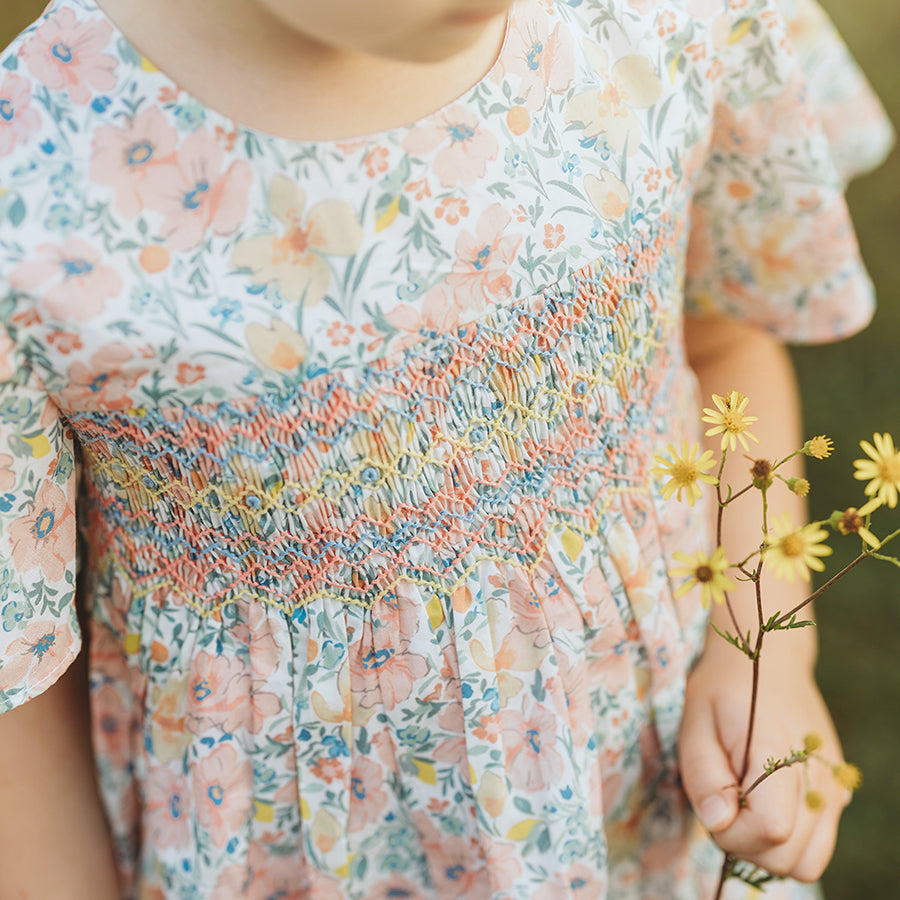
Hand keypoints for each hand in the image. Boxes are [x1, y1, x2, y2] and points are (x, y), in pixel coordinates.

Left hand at [678, 640, 850, 882]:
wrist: (767, 661)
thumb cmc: (722, 691)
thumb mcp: (695, 723)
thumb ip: (703, 774)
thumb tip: (719, 823)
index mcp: (781, 753)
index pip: (772, 832)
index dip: (734, 834)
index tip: (713, 806)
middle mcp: (819, 776)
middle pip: (792, 858)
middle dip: (747, 847)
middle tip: (724, 806)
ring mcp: (834, 788)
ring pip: (810, 862)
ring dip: (769, 851)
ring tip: (743, 809)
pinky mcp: (837, 793)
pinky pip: (818, 844)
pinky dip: (789, 842)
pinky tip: (764, 805)